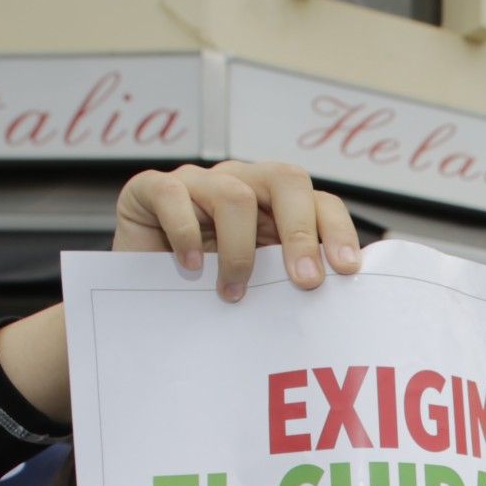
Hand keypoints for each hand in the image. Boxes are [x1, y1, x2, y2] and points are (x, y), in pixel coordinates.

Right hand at [113, 160, 362, 300]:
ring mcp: (196, 183)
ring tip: (233, 293)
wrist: (139, 300)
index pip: (319, 202)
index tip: (347, 270)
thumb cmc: (206, 294)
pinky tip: (191, 266)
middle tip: (305, 282)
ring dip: (240, 251)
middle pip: (286, 180)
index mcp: (275, 206)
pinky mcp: (150, 188)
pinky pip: (173, 195)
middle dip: (301, 233)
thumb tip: (341, 305)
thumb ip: (290, 282)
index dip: (337, 231)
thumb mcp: (259, 288)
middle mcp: (240, 183)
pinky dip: (186, 233)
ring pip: (234, 195)